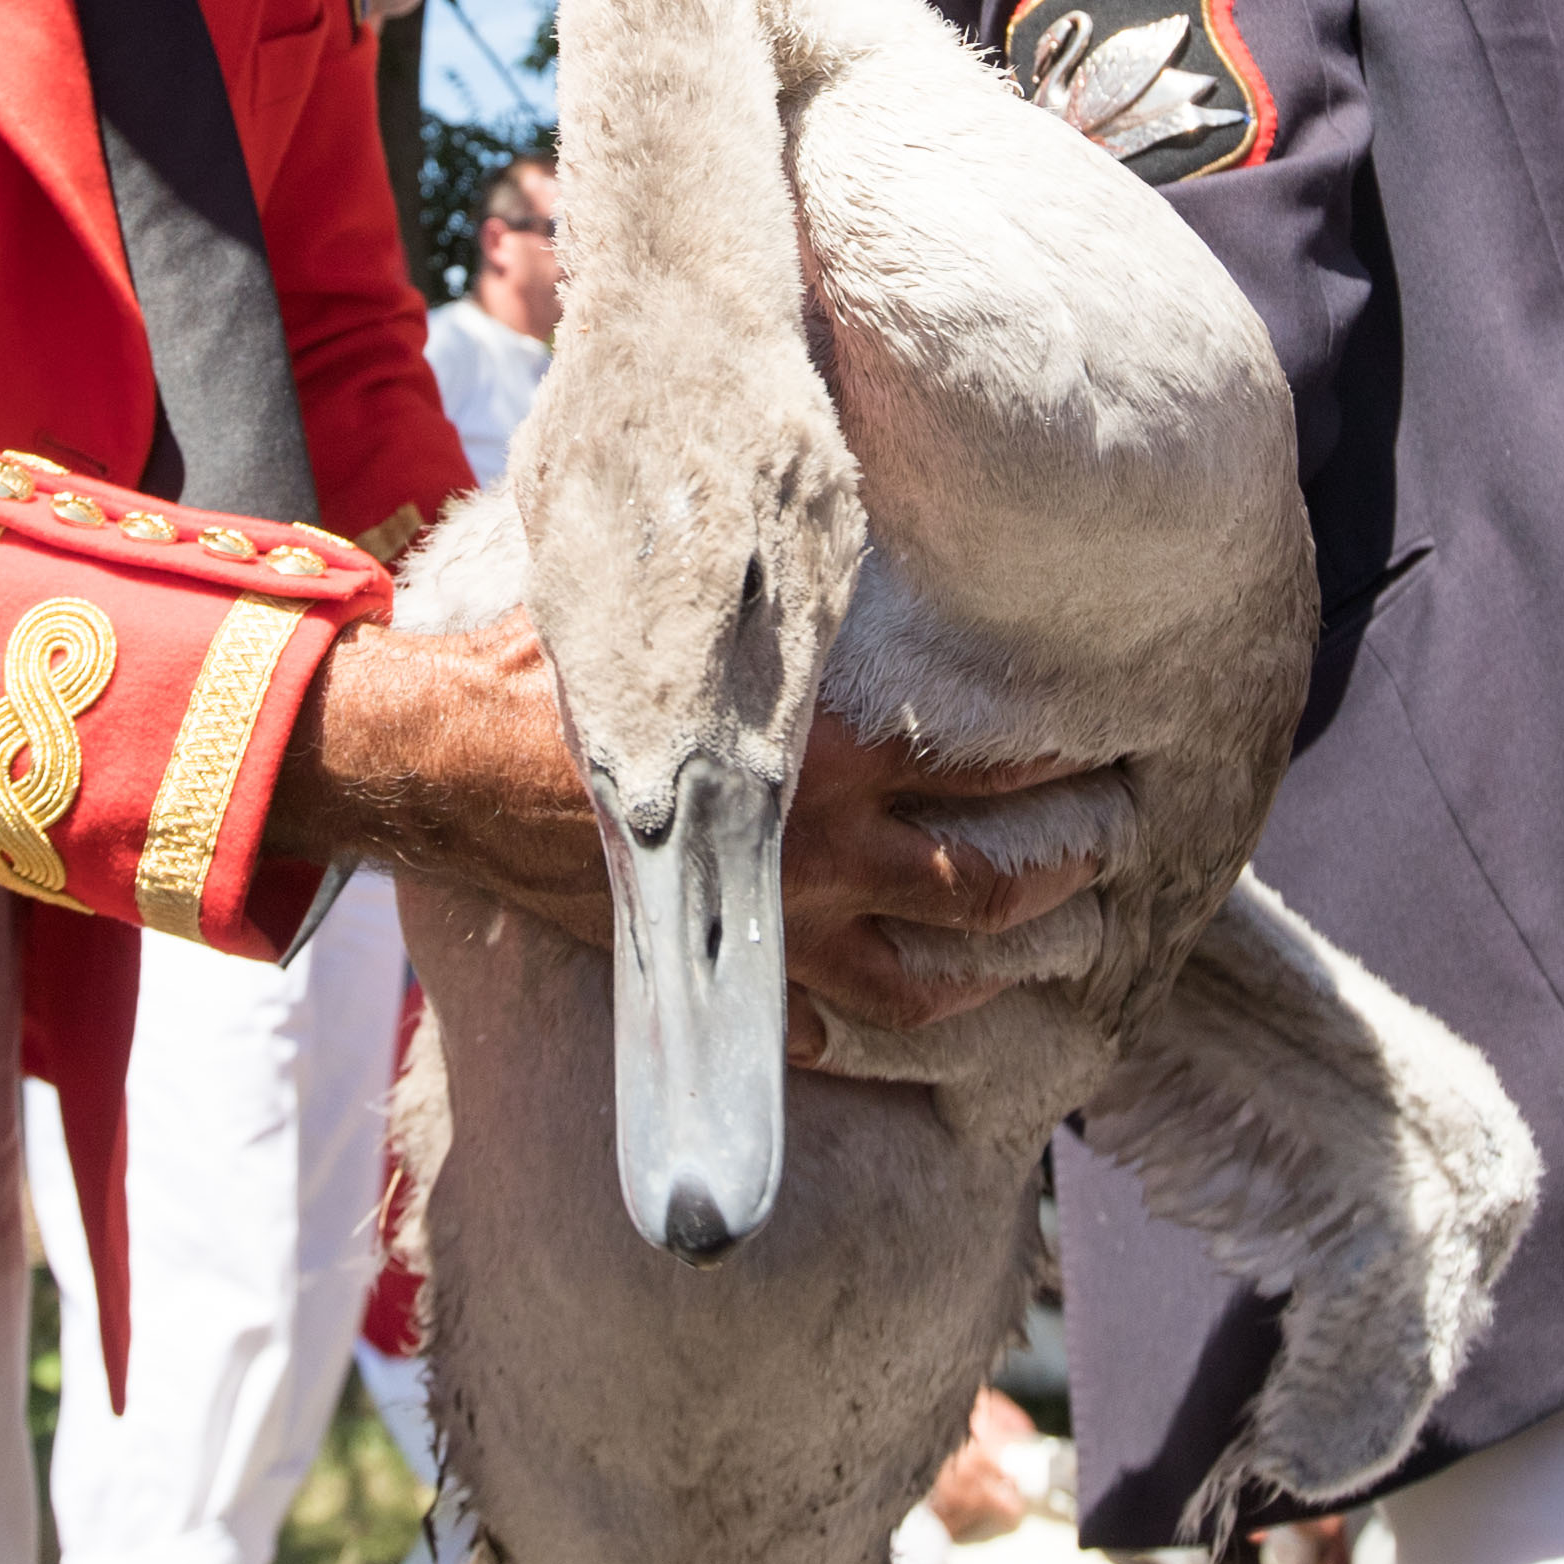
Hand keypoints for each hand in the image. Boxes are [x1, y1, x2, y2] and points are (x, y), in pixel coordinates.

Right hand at [269, 623, 1111, 1039]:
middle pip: (985, 893)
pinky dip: (862, 1025)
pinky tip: (887, 1011)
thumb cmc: (562, 672)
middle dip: (1067, 874)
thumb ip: (761, 615)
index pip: (983, 773)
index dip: (1058, 770)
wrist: (451, 765)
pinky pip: (820, 1028)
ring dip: (997, 970)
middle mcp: (821, 859)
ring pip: (924, 984)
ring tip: (1040, 949)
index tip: (1108, 755)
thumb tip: (805, 535)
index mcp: (824, 760)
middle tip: (1112, 849)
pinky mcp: (719, 977)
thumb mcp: (680, 617)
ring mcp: (776, 934)